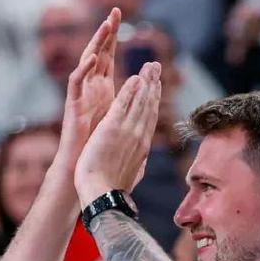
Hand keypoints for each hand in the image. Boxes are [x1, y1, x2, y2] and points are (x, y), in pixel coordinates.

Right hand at [56, 7, 120, 173]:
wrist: (83, 167)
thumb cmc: (99, 146)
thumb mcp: (119, 118)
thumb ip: (127, 102)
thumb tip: (141, 93)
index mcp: (102, 89)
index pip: (109, 56)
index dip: (114, 37)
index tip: (122, 15)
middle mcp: (90, 88)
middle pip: (98, 52)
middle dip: (106, 32)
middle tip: (115, 11)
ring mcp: (80, 95)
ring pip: (86, 62)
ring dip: (96, 44)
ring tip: (105, 26)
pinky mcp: (72, 106)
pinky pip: (75, 83)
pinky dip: (83, 70)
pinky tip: (92, 58)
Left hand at [74, 61, 161, 207]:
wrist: (103, 195)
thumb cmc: (113, 189)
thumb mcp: (131, 175)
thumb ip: (138, 164)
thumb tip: (143, 163)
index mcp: (142, 146)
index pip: (150, 117)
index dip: (154, 99)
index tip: (156, 86)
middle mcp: (138, 136)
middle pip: (149, 105)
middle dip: (153, 84)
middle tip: (157, 67)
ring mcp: (127, 131)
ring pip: (139, 101)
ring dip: (145, 82)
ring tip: (149, 66)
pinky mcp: (112, 129)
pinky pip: (123, 105)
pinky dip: (130, 90)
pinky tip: (134, 77)